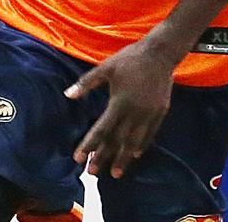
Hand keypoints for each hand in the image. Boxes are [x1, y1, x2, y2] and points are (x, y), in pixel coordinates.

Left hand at [65, 38, 177, 177]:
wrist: (160, 54)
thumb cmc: (129, 59)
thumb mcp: (105, 68)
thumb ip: (86, 83)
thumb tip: (67, 95)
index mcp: (119, 102)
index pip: (101, 129)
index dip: (89, 145)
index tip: (78, 159)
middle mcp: (134, 112)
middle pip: (116, 140)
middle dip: (103, 157)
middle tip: (92, 173)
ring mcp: (149, 114)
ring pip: (134, 142)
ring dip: (123, 159)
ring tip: (115, 173)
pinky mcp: (160, 112)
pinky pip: (150, 134)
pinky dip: (141, 146)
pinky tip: (135, 155)